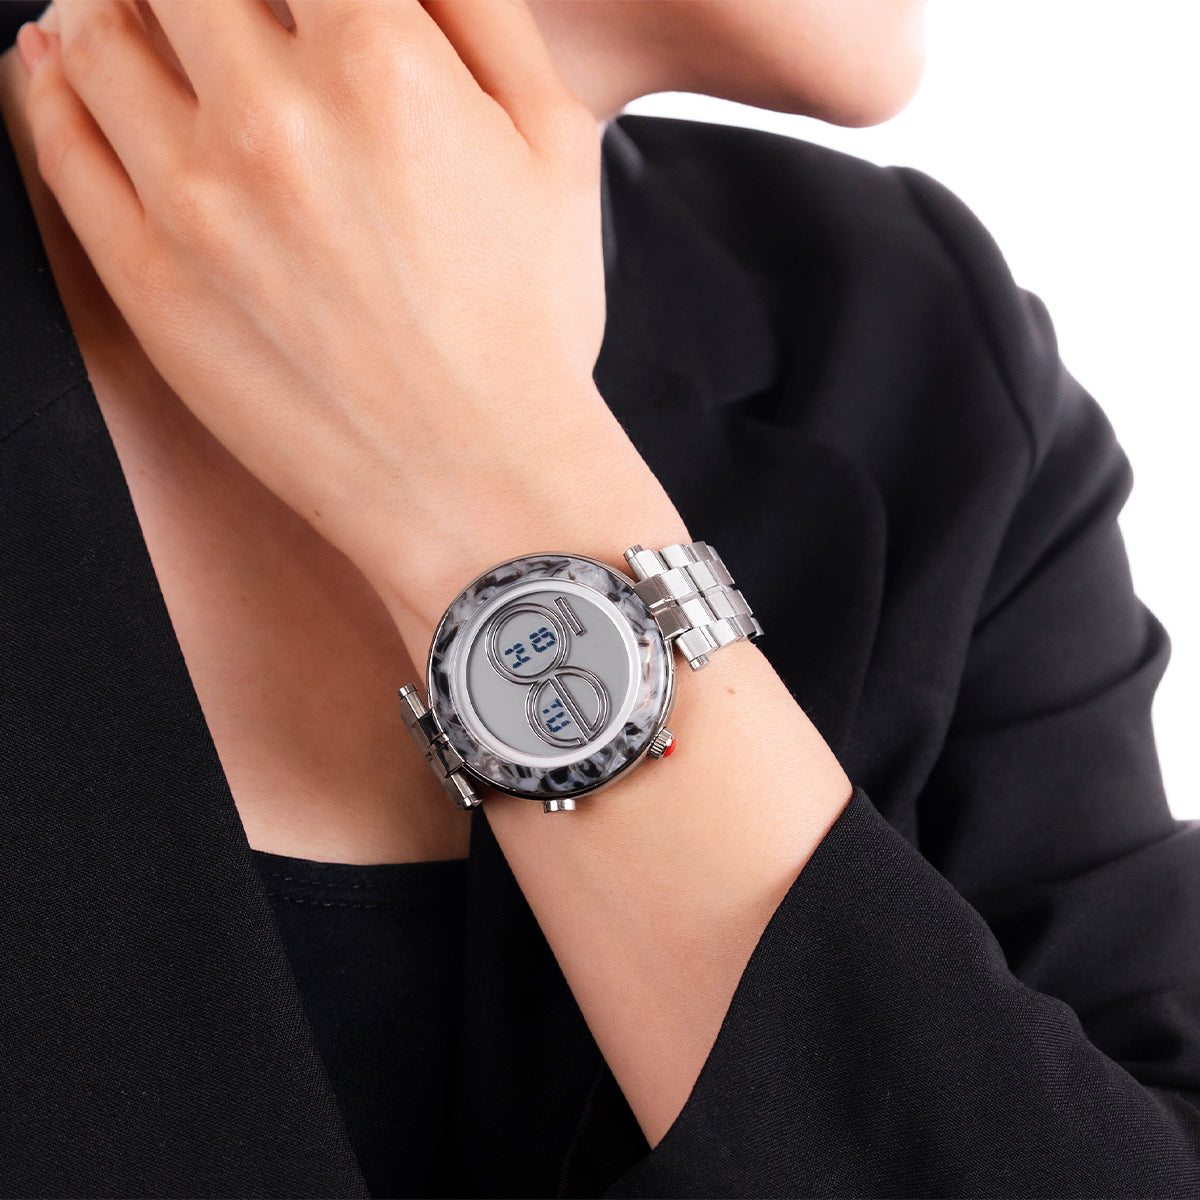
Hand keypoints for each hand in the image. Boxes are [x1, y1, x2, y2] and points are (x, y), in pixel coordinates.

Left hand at [17, 0, 683, 656]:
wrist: (479, 482)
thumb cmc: (529, 324)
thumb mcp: (556, 144)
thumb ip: (477, 7)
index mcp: (381, 60)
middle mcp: (272, 114)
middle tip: (220, 11)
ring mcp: (194, 200)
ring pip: (98, 31)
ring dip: (116, 5)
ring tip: (143, 20)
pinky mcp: (147, 279)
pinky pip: (57, 135)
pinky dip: (51, 80)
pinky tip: (70, 65)